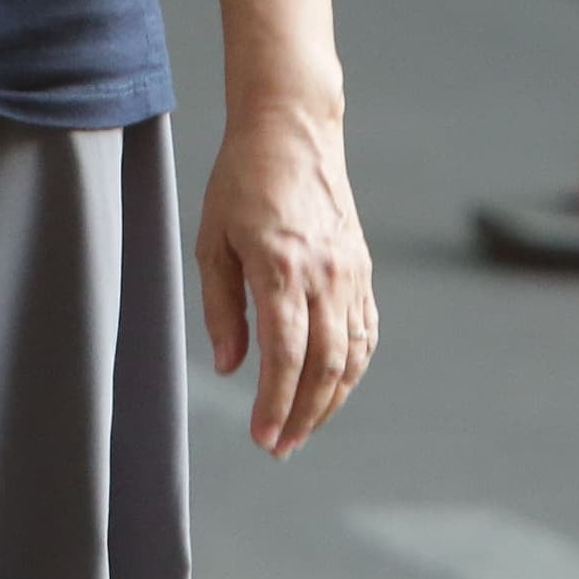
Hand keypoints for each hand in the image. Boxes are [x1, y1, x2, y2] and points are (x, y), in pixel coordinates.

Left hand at [196, 96, 374, 457]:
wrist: (294, 130)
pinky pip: (365, 332)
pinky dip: (352, 369)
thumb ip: (222, 308)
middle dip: (303, 416)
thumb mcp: (213, 240)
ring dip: (329, 401)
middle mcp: (324, 274)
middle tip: (280, 447)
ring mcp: (350, 273)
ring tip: (302, 429)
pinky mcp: (361, 270)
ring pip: (352, 357)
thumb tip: (229, 368)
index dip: (275, 404)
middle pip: (325, 366)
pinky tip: (330, 388)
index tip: (262, 438)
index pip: (285, 355)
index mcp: (281, 266)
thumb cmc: (242, 181)